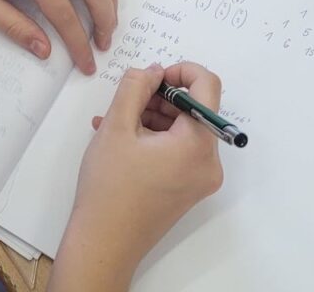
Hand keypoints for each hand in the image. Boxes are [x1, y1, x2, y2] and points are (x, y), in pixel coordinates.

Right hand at [51, 63, 224, 290]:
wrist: (104, 242)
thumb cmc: (109, 188)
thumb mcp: (117, 126)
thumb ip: (136, 87)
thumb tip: (154, 71)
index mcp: (198, 144)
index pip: (207, 86)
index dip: (181, 71)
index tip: (154, 77)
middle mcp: (209, 162)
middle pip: (194, 109)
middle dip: (161, 97)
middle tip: (128, 102)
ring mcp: (200, 179)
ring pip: (184, 129)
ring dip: (154, 117)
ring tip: (116, 122)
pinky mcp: (189, 188)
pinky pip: (179, 149)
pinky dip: (156, 138)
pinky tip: (122, 139)